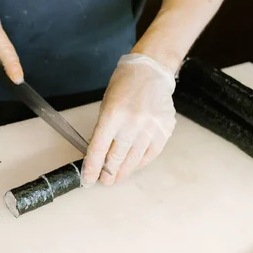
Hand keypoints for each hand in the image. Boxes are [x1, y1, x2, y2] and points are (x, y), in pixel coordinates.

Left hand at [81, 54, 176, 185]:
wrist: (151, 71)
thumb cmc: (125, 85)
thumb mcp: (106, 104)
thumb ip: (103, 130)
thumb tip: (99, 154)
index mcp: (112, 115)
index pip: (98, 148)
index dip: (92, 167)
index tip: (88, 179)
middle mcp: (132, 123)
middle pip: (116, 157)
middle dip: (108, 173)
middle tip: (104, 181)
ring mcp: (150, 128)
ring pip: (134, 159)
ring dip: (124, 171)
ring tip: (117, 177)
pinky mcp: (164, 130)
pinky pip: (150, 154)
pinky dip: (140, 162)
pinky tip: (133, 166)